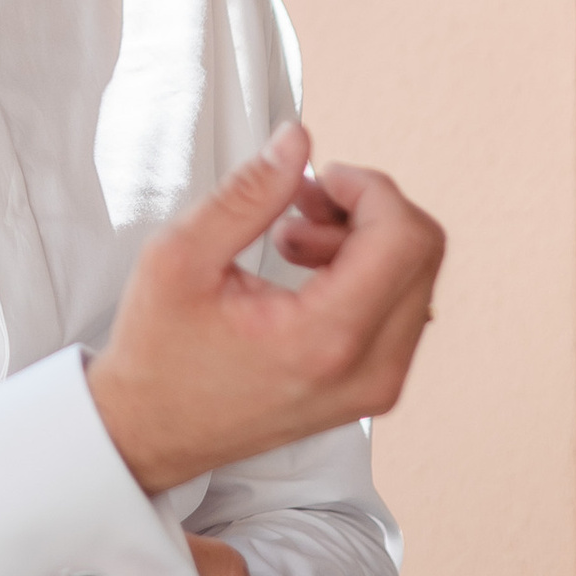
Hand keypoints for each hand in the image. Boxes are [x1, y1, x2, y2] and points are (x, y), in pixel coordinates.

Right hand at [85, 122, 444, 493]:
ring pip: (418, 278)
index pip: (404, 238)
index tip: (314, 179)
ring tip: (290, 238)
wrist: (152, 434)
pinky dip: (366, 272)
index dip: (367, 188)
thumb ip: (247, 192)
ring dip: (365, 239)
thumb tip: (299, 141)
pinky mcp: (373, 389)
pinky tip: (306, 268)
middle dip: (368, 208)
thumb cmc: (158, 353)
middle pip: (423, 252)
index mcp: (325, 339)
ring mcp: (377, 386)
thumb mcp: (180, 257)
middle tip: (302, 201)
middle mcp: (368, 371)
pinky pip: (402, 308)